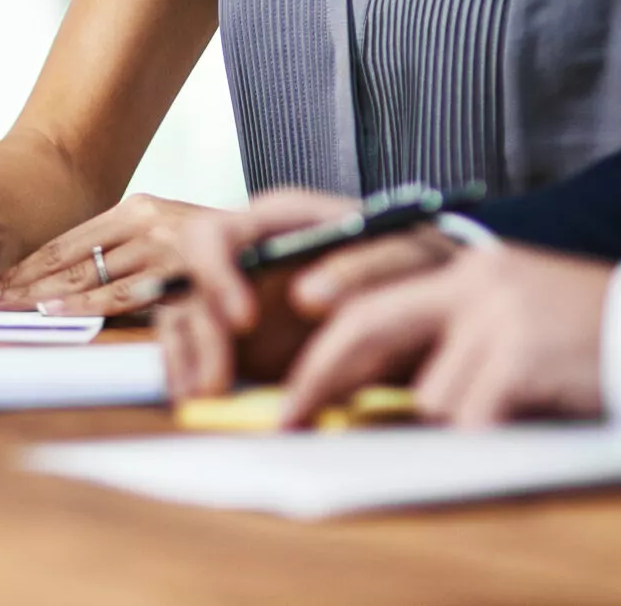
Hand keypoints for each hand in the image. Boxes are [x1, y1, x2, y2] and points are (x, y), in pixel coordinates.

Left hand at [0, 193, 211, 316]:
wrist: (284, 246)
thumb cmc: (217, 256)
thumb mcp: (163, 243)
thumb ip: (123, 258)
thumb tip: (63, 287)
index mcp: (136, 209)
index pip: (66, 243)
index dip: (25, 265)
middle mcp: (147, 222)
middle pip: (69, 258)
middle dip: (20, 282)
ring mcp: (166, 246)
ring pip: (90, 275)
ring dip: (41, 294)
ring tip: (1, 305)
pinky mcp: (186, 272)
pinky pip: (128, 292)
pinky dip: (88, 303)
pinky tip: (56, 310)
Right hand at [160, 188, 459, 399]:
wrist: (437, 298)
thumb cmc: (418, 265)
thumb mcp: (406, 257)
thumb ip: (364, 268)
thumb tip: (308, 297)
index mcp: (275, 221)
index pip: (215, 236)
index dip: (217, 275)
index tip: (244, 320)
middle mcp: (245, 254)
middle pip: (189, 283)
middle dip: (199, 333)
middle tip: (216, 383)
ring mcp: (236, 295)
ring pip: (184, 319)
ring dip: (187, 360)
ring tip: (204, 399)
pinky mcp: (237, 336)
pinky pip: (194, 350)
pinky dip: (191, 373)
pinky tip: (200, 399)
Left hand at [281, 243, 612, 426]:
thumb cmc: (579, 336)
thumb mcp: (506, 314)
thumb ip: (445, 331)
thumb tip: (372, 380)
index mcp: (463, 270)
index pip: (371, 298)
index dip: (323, 340)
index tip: (286, 377)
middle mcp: (472, 284)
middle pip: (367, 329)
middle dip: (321, 378)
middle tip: (289, 419)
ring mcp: (496, 318)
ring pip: (430, 395)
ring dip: (463, 414)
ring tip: (516, 397)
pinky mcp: (521, 358)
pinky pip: (472, 418)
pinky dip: (493, 430)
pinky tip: (530, 409)